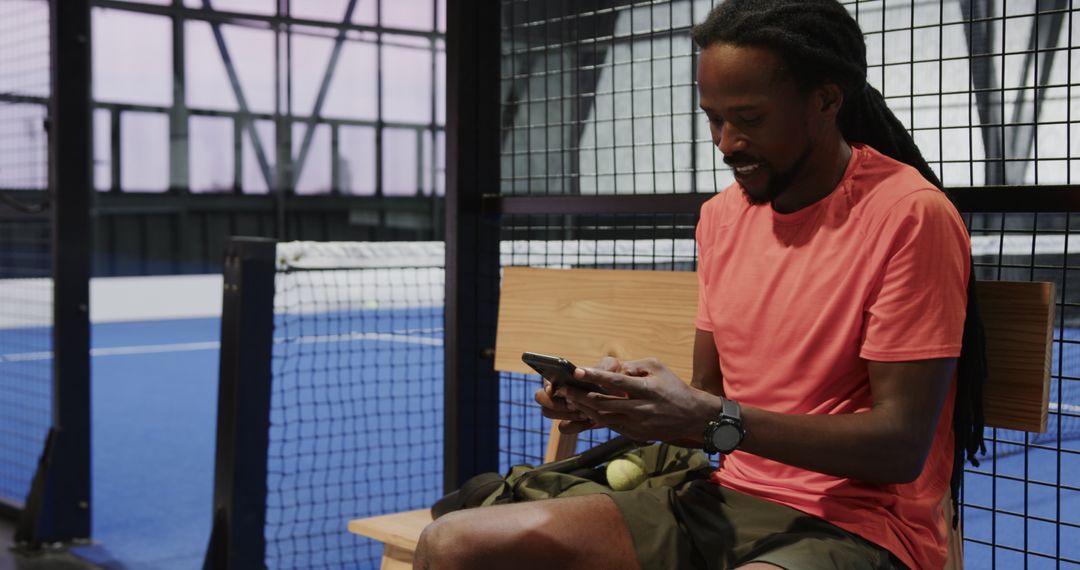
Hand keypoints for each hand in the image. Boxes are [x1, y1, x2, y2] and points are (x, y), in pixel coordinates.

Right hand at [533, 356, 623, 433]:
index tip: (553, 389)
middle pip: (541, 398)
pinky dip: (575, 425)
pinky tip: (590, 421)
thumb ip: (602, 365)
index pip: (546, 380)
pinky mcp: (571, 422)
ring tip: (584, 412)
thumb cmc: (611, 376)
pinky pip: (563, 427)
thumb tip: (580, 372)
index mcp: (562, 376)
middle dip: (556, 402)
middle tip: (573, 403)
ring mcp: (562, 408)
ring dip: (564, 414)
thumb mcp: (611, 366)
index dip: (546, 385)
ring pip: (548, 413)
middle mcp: (558, 392)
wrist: (620, 394)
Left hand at [562, 357, 711, 442]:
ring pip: (603, 417)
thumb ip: (636, 364)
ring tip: (570, 399)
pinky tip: (586, 410)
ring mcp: (637, 423)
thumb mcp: (659, 367)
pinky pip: (611, 425)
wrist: (692, 416)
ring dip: (585, 408)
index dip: (595, 376)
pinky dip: (596, 418)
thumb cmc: (674, 388)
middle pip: (603, 403)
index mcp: (646, 389)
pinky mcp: (635, 434)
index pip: (616, 382)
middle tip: (565, 388)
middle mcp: (640, 408)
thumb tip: (615, 366)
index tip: (578, 371)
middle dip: (581, 395)